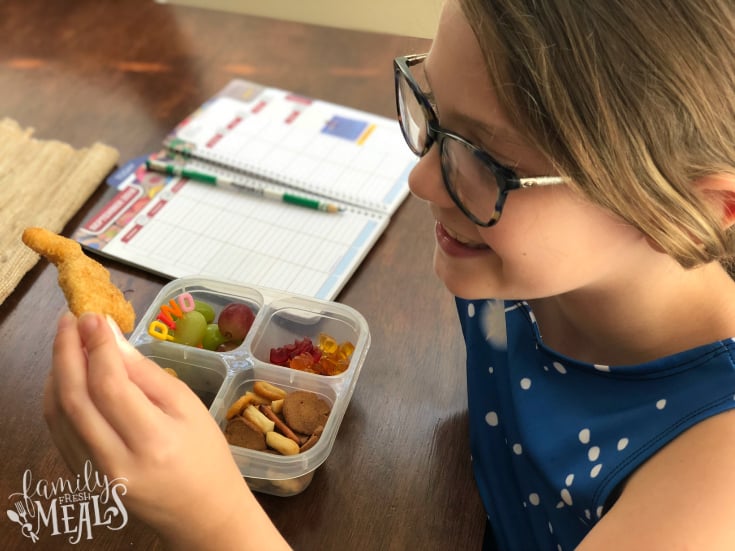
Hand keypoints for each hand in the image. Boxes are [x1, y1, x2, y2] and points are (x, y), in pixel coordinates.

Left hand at [45, 312, 288, 549]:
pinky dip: (57, 398)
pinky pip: (59, 432)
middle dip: (66, 351)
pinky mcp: (83, 480)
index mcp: (153, 441)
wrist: (202, 514)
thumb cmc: (206, 456)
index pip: (111, 385)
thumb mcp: (189, 407)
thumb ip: (146, 373)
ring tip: (68, 341)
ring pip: (58, 415)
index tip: (95, 316)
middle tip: (71, 320)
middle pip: (74, 399)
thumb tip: (111, 337)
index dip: (98, 345)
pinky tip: (67, 376)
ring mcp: (94, 475)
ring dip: (57, 372)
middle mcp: (116, 462)